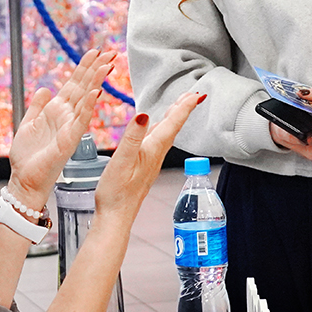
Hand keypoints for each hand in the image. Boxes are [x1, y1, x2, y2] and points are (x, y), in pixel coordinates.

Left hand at [7, 45, 117, 209]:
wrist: (25, 180)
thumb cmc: (28, 157)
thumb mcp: (28, 124)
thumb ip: (37, 107)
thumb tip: (44, 89)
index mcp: (57, 111)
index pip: (74, 84)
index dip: (85, 67)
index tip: (95, 52)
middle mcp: (67, 116)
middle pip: (84, 87)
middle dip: (97, 69)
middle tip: (111, 52)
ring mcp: (70, 127)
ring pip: (86, 99)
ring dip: (96, 81)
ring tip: (107, 65)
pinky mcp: (70, 139)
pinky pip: (81, 119)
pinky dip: (88, 105)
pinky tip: (95, 92)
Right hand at [94, 89, 206, 226]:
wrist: (116, 217)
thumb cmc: (116, 193)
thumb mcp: (121, 161)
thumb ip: (132, 137)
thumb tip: (143, 114)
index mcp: (152, 150)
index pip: (171, 124)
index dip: (184, 107)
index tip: (196, 94)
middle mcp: (155, 155)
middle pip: (173, 128)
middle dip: (183, 110)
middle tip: (193, 95)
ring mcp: (151, 162)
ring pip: (166, 135)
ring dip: (174, 119)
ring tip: (179, 106)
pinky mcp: (145, 168)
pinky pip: (158, 143)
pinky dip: (162, 130)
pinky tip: (156, 129)